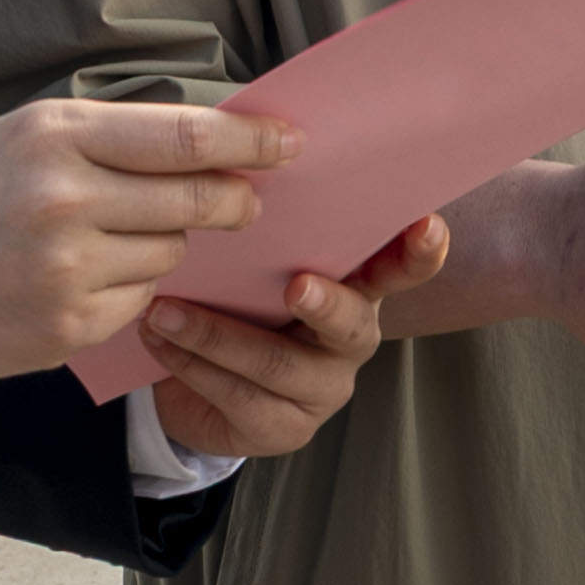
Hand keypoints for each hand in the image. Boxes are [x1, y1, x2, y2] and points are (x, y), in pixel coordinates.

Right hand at [0, 97, 295, 383]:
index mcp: (58, 137)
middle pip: (195, 199)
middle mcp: (66, 199)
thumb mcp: (27, 136)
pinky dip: (130, 287)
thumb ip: (114, 137)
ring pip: (170, 253)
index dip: (249, 139)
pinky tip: (86, 278)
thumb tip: (210, 142)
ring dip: (165, 244)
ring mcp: (68, 270)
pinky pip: (139, 300)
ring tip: (114, 237)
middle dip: (234, 199)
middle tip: (246, 200)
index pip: (185, 135)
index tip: (288, 141)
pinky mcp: (66, 327)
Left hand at [133, 212, 446, 462]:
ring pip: (276, 365)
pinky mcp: (283, 429)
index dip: (418, 253)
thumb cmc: (236, 300)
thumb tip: (236, 155)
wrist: (197, 382)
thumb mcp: (257, 263)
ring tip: (166, 310)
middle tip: (296, 285)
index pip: (400, 269)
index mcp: (358, 289)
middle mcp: (351, 342)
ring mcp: (322, 390)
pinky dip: (191, 365)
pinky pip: (236, 396)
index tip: (426, 226)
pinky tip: (158, 340)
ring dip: (213, 335)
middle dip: (326, 305)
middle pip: (352, 326)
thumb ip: (267, 229)